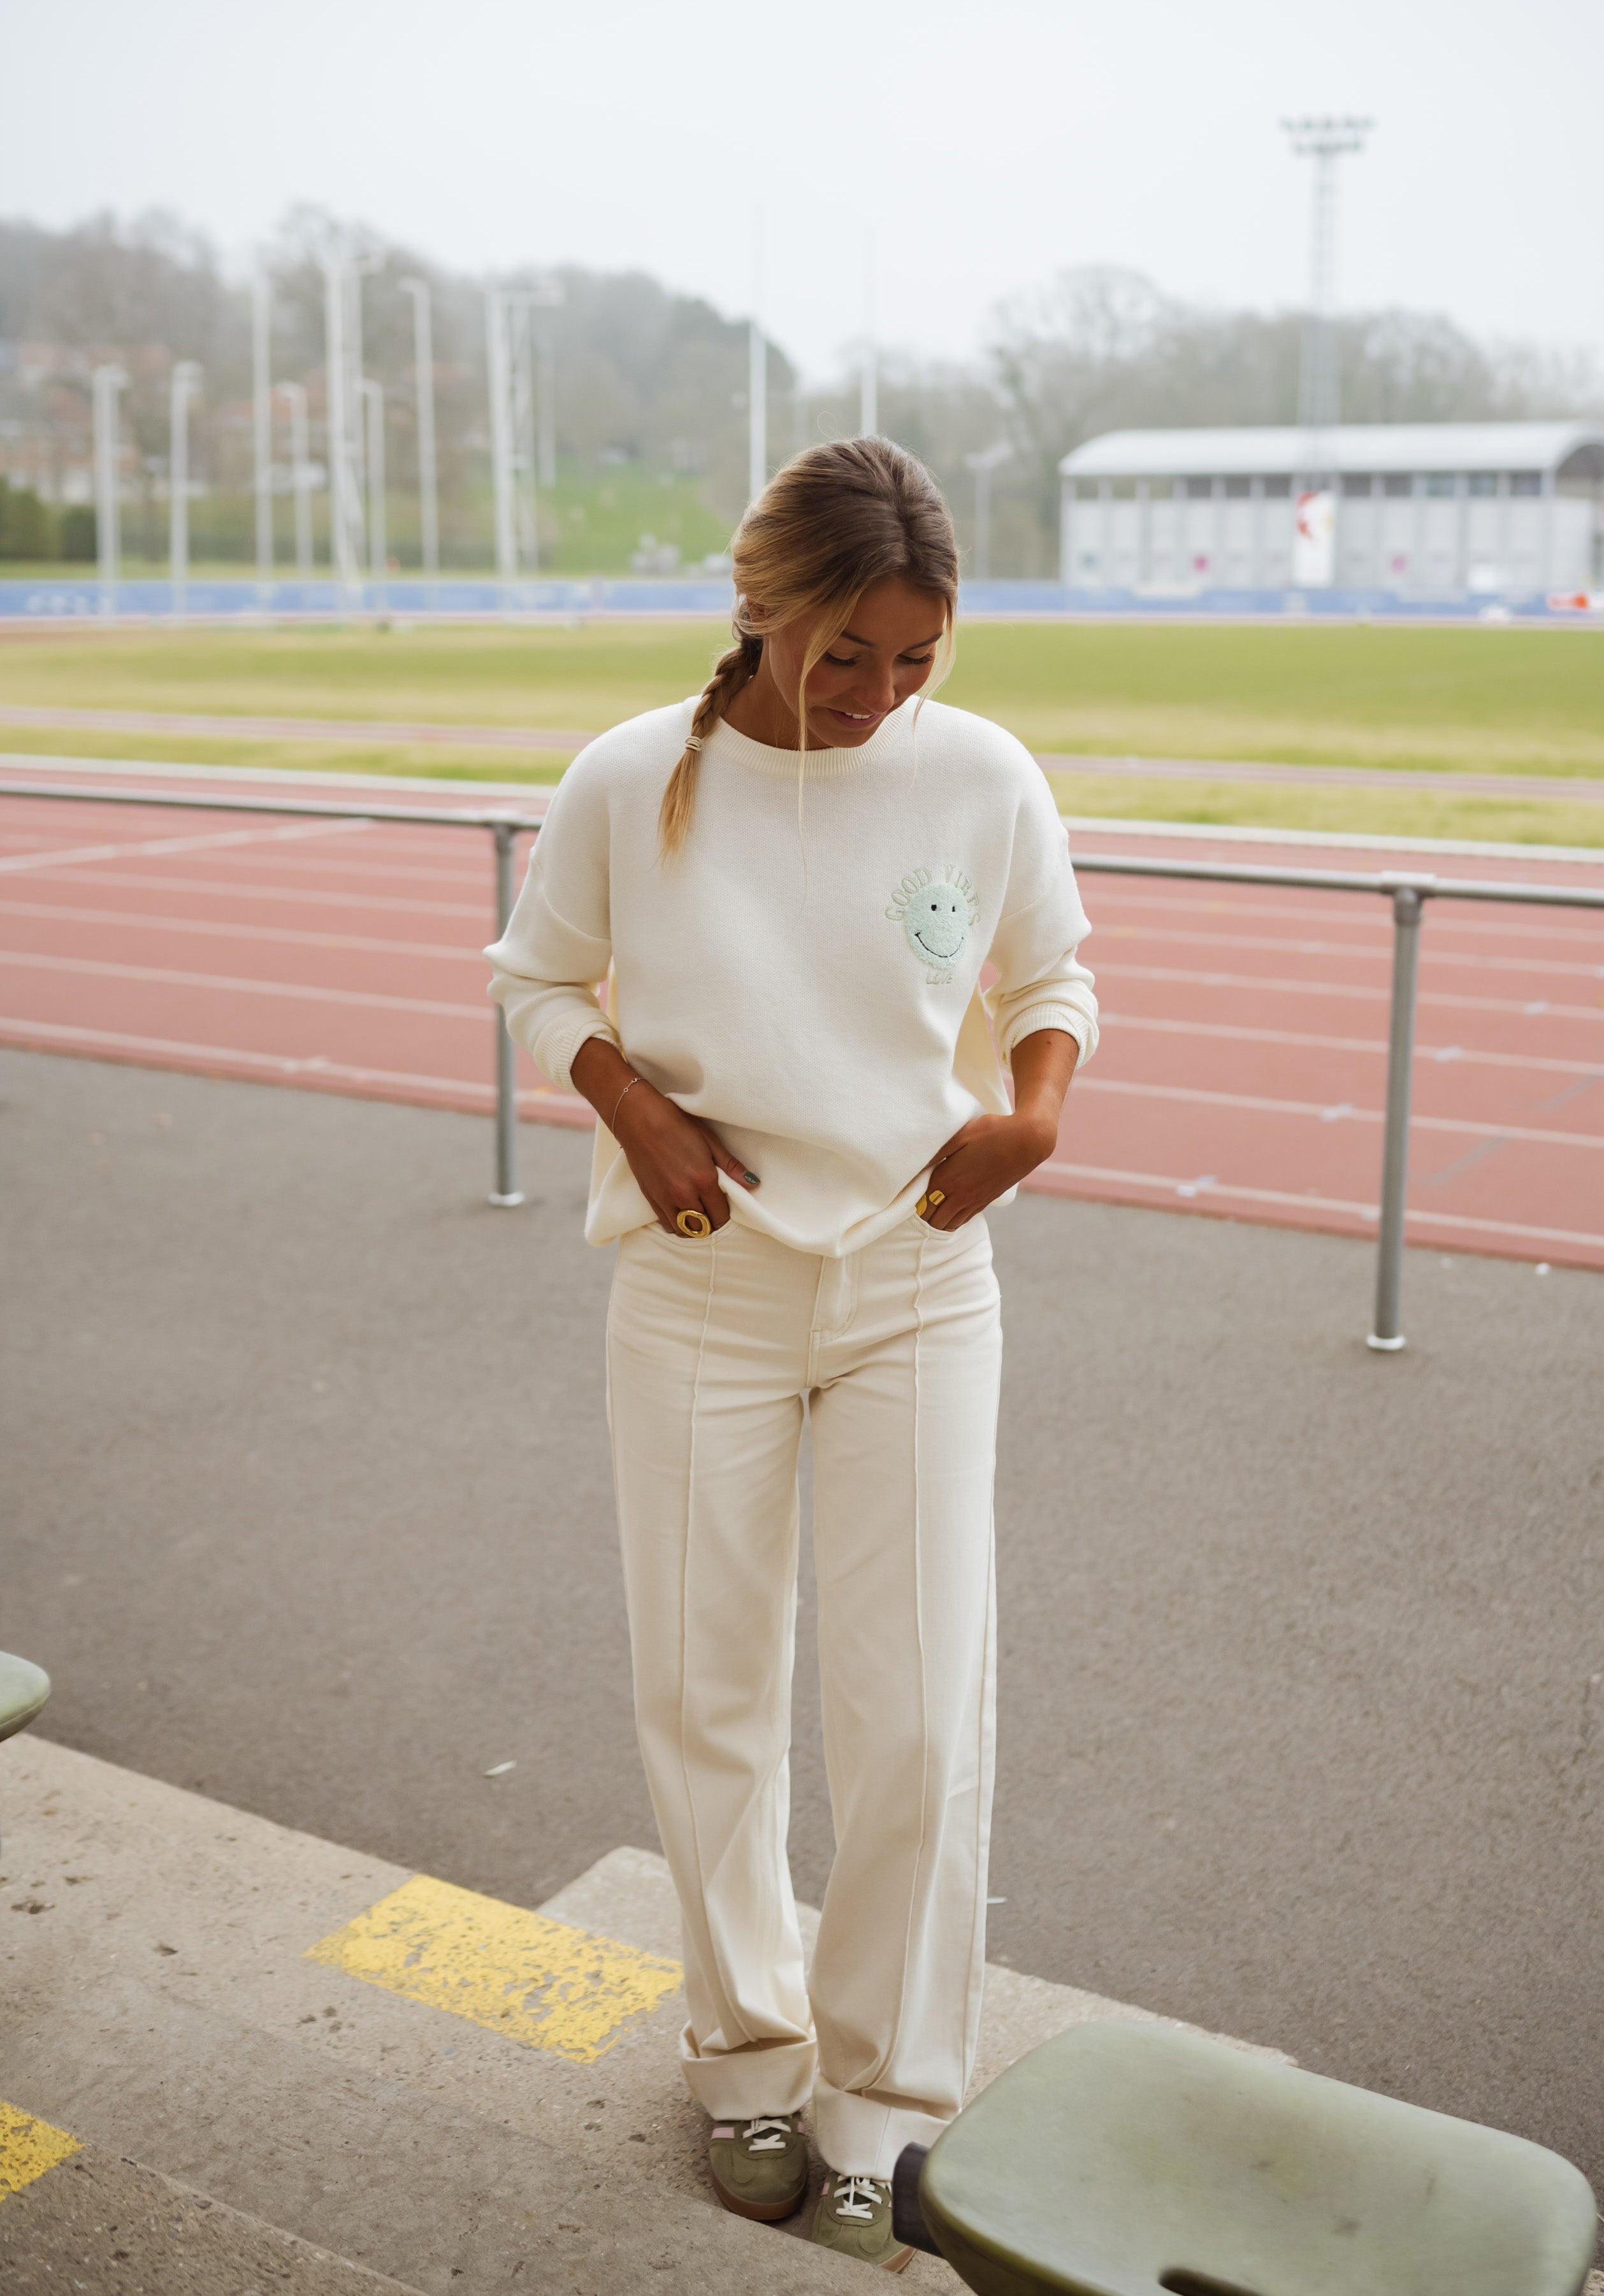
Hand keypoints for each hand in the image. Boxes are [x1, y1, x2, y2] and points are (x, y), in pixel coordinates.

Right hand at [570, 1036, 756, 1234]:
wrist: (638, 1118)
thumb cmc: (676, 1124)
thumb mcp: (709, 1140)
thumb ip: (731, 1165)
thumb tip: (752, 1183)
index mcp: (703, 1180)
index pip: (721, 1215)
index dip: (726, 1214)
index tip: (726, 1205)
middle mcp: (684, 1194)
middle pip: (704, 1227)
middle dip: (712, 1222)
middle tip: (714, 1210)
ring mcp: (665, 1199)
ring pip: (685, 1230)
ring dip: (695, 1226)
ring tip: (698, 1213)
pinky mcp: (650, 1198)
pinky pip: (667, 1224)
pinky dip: (677, 1224)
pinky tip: (681, 1212)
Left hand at [919, 1028, 1077, 1230]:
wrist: (1028, 1141)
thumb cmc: (994, 1131)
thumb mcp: (961, 1133)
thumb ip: (937, 1149)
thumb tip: (917, 1162)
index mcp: (949, 1179)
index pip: (922, 1202)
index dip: (913, 1198)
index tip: (911, 1188)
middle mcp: (961, 1195)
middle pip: (933, 1219)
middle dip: (924, 1212)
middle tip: (920, 1197)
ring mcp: (975, 1201)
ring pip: (949, 1224)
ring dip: (939, 1218)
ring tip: (935, 1203)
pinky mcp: (987, 1201)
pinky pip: (964, 1220)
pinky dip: (954, 1218)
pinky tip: (951, 1205)